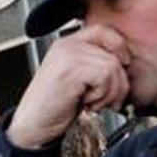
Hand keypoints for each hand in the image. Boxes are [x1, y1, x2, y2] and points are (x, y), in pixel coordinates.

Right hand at [7, 25, 130, 149]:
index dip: (119, 46)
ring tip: (93, 102)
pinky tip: (87, 103)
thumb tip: (124, 62)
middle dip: (118, 81)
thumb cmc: (52, 107)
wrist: (33, 125)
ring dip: (109, 92)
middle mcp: (66, 45)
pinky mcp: (72, 70)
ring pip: (112, 66)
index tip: (123, 65)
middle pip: (113, 52)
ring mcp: (68, 56)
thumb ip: (93, 64)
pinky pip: (105, 76)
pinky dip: (102, 95)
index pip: (103, 31)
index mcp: (66, 44)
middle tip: (107, 99)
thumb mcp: (75, 79)